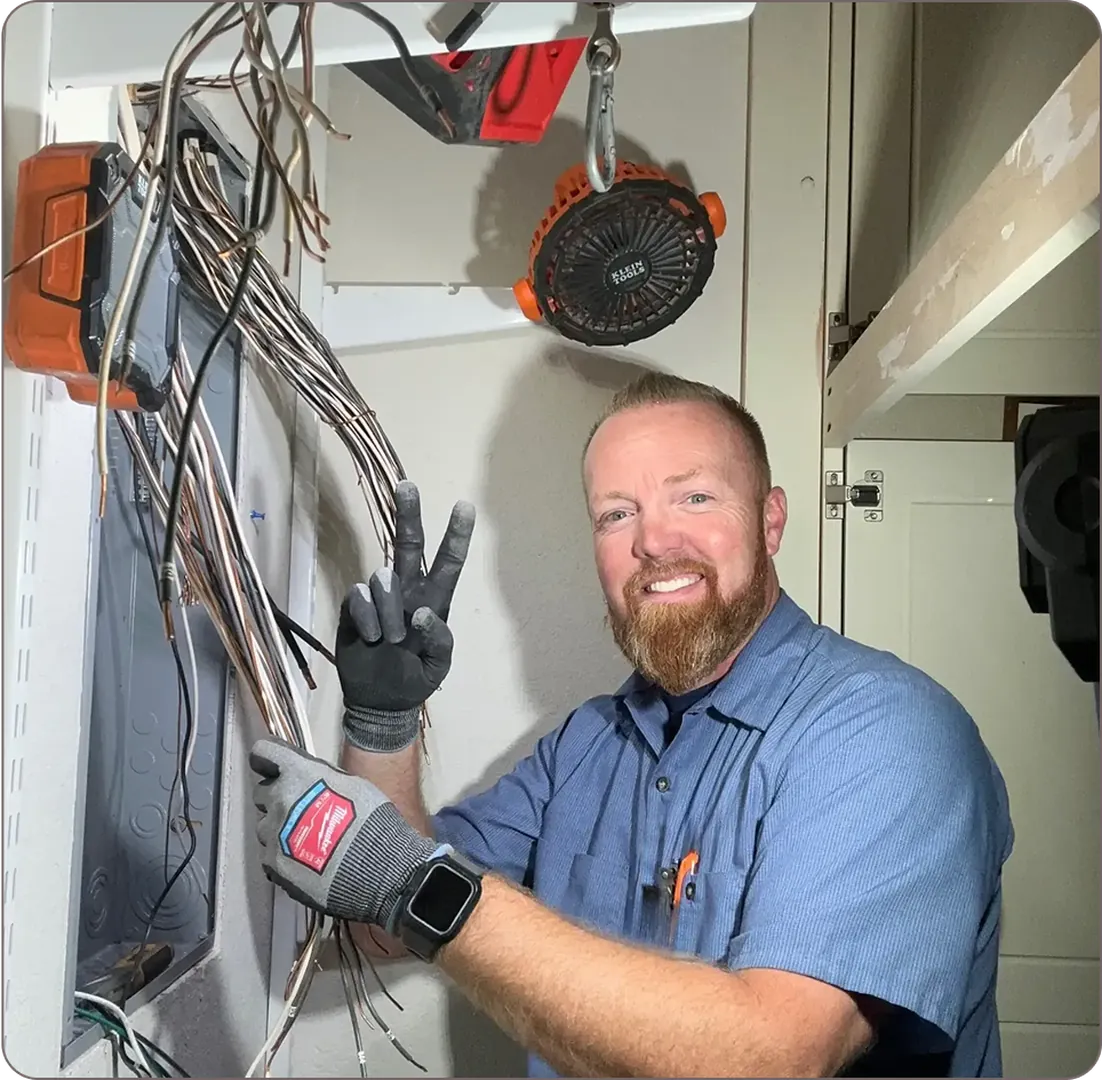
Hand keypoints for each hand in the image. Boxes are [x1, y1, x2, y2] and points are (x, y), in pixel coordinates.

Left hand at [250, 736, 437, 925]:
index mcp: (300, 775)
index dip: (266, 759)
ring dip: (279, 829)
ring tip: (307, 840)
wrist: (377, 868)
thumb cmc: (372, 823)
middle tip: (301, 810)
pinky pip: (269, 854)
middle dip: (277, 798)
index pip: (264, 753)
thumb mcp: (353, 785)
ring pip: (265, 826)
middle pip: (262, 793)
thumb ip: (321, 779)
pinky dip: (282, 855)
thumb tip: (311, 782)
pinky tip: (305, 860)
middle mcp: (281, 801)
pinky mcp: (274, 864)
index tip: (271, 766)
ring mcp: (274, 834)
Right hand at [337, 480, 475, 752]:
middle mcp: (408, 591)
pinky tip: (369, 638)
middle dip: (409, 513)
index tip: (465, 505)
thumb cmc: (413, 680)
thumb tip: (421, 613)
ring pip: (383, 578)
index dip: (457, 535)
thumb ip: (439, 640)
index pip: (448, 563)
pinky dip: (365, 617)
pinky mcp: (353, 606)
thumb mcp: (437, 667)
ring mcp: (379, 597)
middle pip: (408, 545)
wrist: (378, 701)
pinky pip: (358, 596)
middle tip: (408, 484)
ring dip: (387, 610)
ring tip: (390, 639)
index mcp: (435, 601)